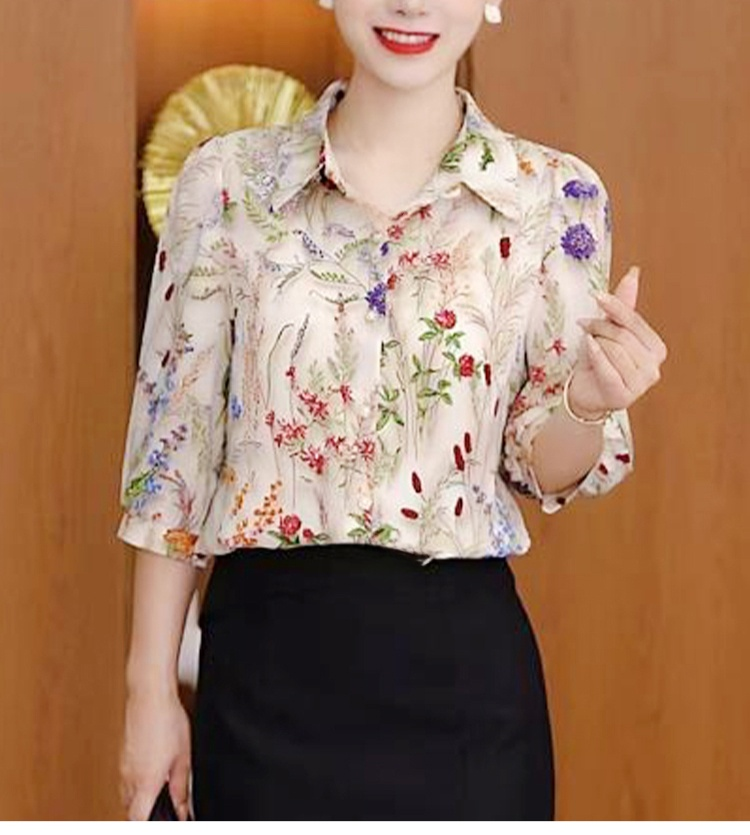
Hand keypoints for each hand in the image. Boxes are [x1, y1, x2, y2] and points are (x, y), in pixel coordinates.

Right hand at [119, 688, 192, 820]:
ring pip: (126, 793)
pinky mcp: (122, 754)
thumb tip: (181, 806)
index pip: (139, 819)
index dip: (149, 823)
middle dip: (145, 812)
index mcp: (146, 782)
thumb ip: (181, 786)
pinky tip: (151, 769)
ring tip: (159, 788)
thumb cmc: (167, 720)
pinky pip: (125, 777)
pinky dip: (136, 782)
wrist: (149, 695)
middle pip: (131, 809)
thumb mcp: (183, 757)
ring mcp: (123, 765)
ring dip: (139, 797)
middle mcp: (130, 777)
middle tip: (163, 806)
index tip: (162, 820)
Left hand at [568, 266, 667, 418]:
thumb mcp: (609, 329)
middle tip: (585, 327)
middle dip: (600, 328)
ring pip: (613, 350)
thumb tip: (633, 272)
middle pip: (623, 336)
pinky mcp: (623, 396)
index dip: (615, 307)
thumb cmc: (599, 360)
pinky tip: (587, 347)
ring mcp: (640, 385)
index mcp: (656, 349)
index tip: (597, 297)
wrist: (585, 392)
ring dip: (594, 344)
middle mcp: (654, 368)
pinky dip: (594, 355)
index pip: (636, 322)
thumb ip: (623, 305)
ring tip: (588, 346)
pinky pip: (607, 368)